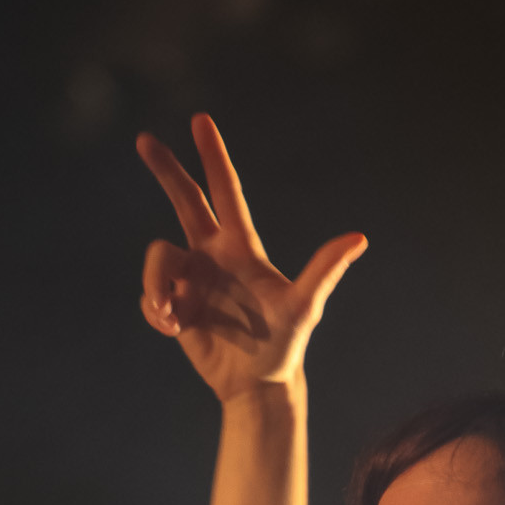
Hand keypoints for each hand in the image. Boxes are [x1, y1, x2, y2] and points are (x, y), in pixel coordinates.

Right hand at [136, 115, 366, 401]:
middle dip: (166, 169)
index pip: (226, 191)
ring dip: (156, 285)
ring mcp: (191, 280)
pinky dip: (155, 312)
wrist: (258, 384)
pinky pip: (150, 298)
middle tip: (144, 139)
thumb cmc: (285, 344)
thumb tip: (360, 238)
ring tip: (173, 315)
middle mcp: (212, 255)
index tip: (201, 121)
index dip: (214, 156)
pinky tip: (175, 330)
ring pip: (158, 259)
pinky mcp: (175, 307)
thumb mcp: (305, 307)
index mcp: (241, 247)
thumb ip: (325, 270)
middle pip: (185, 200)